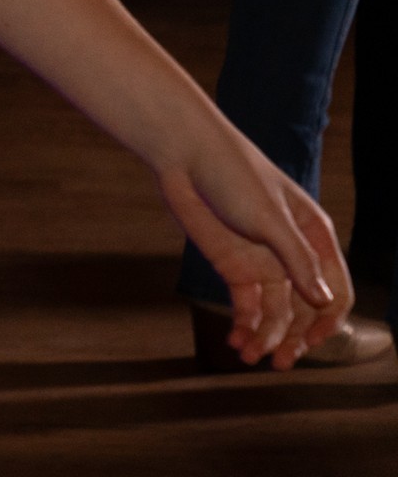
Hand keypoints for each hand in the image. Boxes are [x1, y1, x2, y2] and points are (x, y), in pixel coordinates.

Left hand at [159, 124, 349, 366]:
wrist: (183, 155)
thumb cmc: (234, 175)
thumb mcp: (270, 217)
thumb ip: (296, 259)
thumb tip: (324, 302)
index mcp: (314, 238)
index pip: (335, 290)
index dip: (327, 320)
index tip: (311, 342)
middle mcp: (292, 255)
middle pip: (303, 309)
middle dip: (294, 338)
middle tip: (280, 362)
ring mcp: (263, 263)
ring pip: (274, 312)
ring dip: (266, 337)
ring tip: (249, 357)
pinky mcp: (233, 266)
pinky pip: (246, 305)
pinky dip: (243, 325)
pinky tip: (235, 341)